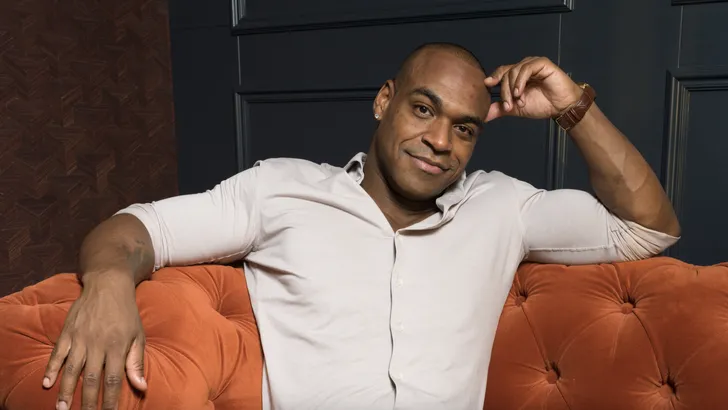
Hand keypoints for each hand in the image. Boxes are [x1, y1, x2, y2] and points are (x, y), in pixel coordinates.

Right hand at [43, 271, 146, 409]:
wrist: (108, 284)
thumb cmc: (126, 313)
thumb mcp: (138, 335)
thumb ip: (136, 362)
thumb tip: (142, 387)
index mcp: (117, 346)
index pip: (114, 380)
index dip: (111, 400)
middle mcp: (98, 344)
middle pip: (91, 379)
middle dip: (87, 401)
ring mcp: (81, 338)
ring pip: (71, 369)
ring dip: (65, 391)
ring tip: (62, 409)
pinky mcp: (68, 331)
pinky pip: (57, 353)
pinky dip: (51, 368)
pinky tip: (46, 383)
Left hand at [483, 56, 583, 122]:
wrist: (561, 107)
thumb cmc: (542, 105)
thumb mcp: (515, 108)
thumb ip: (500, 109)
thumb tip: (483, 115)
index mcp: (517, 75)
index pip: (501, 73)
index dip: (494, 78)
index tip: (486, 85)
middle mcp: (524, 67)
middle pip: (506, 73)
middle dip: (504, 91)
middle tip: (508, 106)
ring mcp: (533, 64)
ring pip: (514, 71)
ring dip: (513, 89)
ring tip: (518, 101)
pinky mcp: (542, 63)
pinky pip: (526, 68)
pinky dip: (520, 81)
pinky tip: (520, 92)